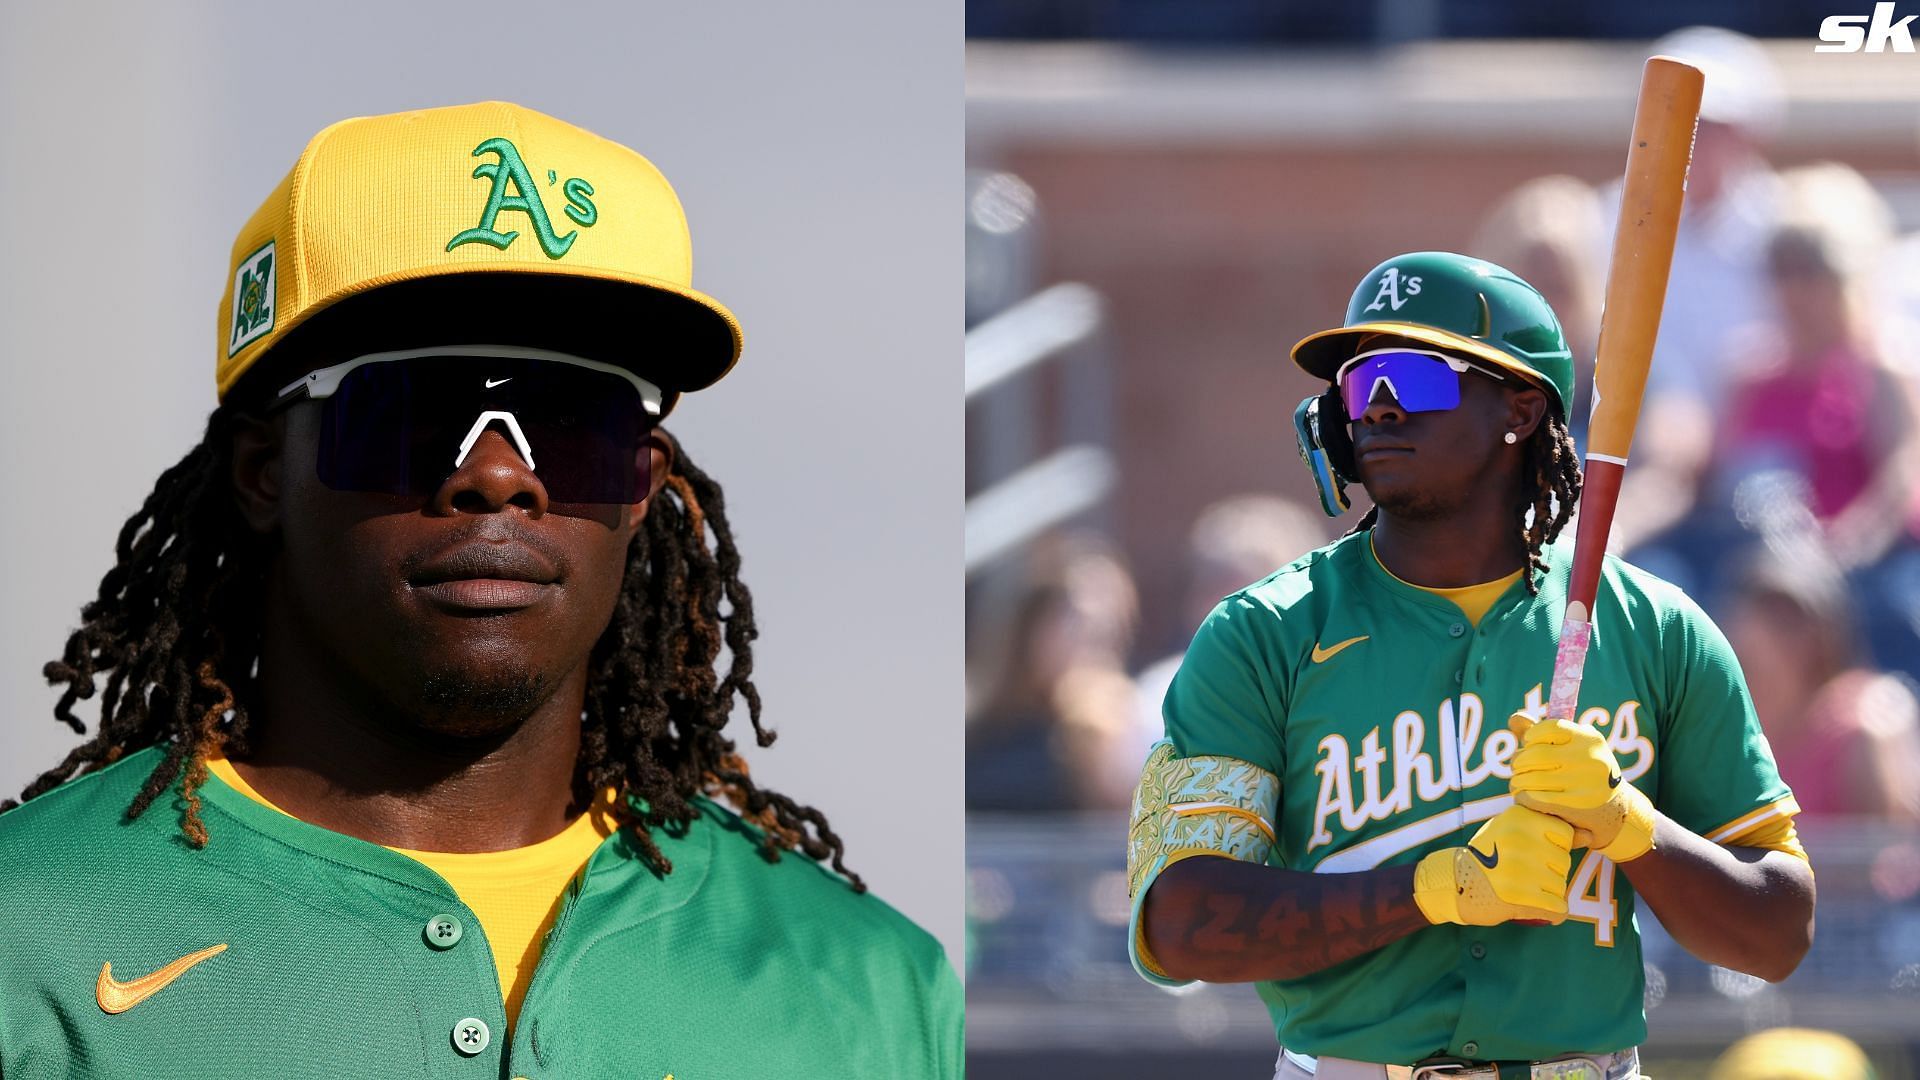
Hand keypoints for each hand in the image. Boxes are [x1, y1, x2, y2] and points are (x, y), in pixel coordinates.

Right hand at [1413, 805, 1572, 925]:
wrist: (1452, 883)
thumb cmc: (1489, 856)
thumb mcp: (1514, 832)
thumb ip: (1551, 831)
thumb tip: (1591, 835)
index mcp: (1518, 818)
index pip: (1564, 834)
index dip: (1552, 847)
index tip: (1529, 852)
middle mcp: (1519, 839)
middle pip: (1563, 862)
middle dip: (1548, 872)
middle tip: (1519, 873)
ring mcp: (1519, 868)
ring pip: (1560, 886)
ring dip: (1546, 892)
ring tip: (1519, 888)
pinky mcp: (1519, 896)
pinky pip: (1558, 907)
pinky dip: (1550, 912)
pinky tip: (1529, 905)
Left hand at [1508, 713, 1655, 861]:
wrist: (1616, 809)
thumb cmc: (1586, 771)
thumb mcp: (1575, 746)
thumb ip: (1543, 732)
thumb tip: (1515, 718)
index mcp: (1590, 739)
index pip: (1551, 727)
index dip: (1532, 735)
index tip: (1527, 743)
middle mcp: (1590, 758)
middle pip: (1536, 754)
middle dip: (1519, 761)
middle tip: (1517, 767)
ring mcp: (1585, 782)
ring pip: (1533, 778)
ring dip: (1518, 780)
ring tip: (1518, 782)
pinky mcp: (1576, 805)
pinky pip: (1536, 797)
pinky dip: (1524, 796)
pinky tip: (1525, 796)